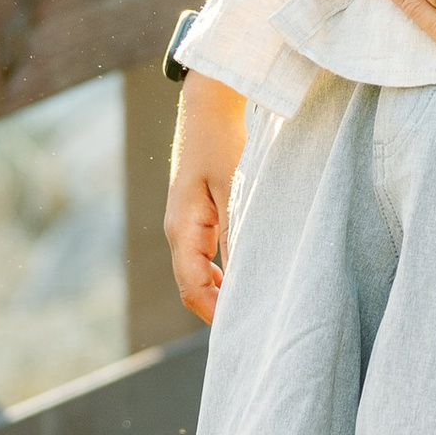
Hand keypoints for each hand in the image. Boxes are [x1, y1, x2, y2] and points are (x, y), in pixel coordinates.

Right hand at [163, 76, 248, 320]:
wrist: (209, 106)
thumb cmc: (222, 141)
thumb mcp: (234, 186)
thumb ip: (237, 232)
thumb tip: (243, 278)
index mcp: (181, 228)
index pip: (191, 287)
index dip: (215, 313)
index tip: (245, 328)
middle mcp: (178, 232)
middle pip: (193, 287)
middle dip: (219, 308)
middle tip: (256, 324)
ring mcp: (186, 226)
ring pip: (200, 274)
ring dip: (224, 291)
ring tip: (257, 304)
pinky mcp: (199, 218)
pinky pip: (206, 258)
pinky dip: (225, 273)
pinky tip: (248, 275)